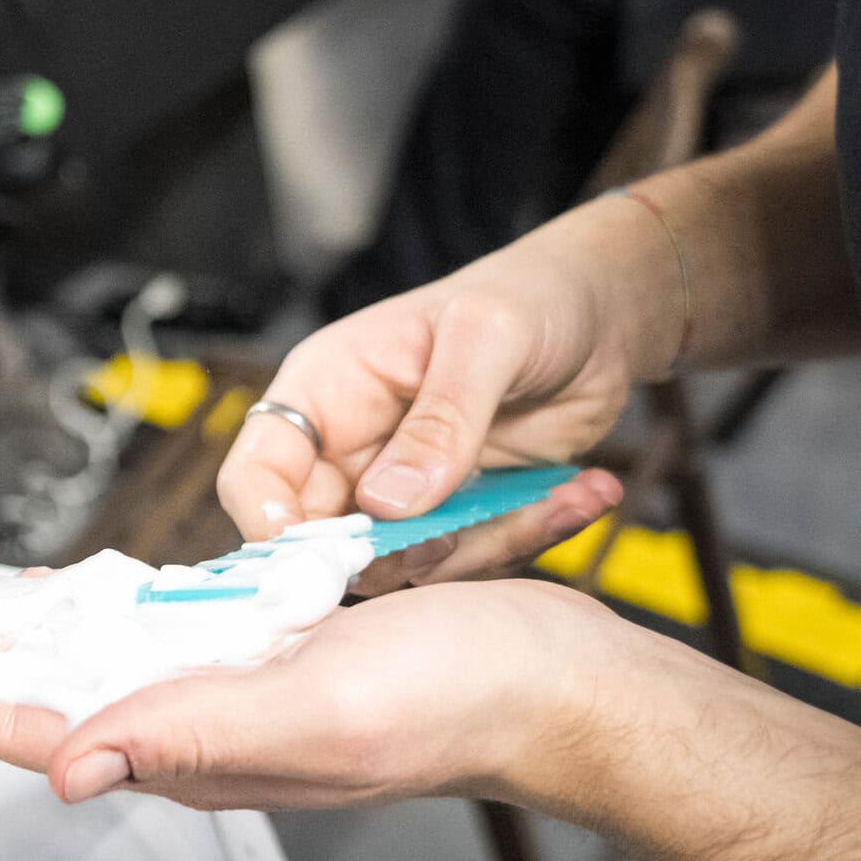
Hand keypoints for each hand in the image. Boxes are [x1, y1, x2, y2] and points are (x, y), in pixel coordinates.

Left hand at [0, 555, 623, 812]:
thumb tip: (71, 770)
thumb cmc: (453, 702)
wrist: (550, 682)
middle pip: (32, 686)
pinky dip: (77, 597)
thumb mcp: (317, 714)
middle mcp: (188, 720)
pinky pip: (137, 622)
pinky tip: (44, 581)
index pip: (30, 725)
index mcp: (191, 746)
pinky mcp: (252, 642)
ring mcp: (217, 681)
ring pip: (74, 651)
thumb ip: (192, 735)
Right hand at [219, 219, 661, 583]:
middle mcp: (351, 449)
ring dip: (480, 547)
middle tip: (462, 535)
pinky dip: (529, 538)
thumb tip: (388, 503)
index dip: (271, 523)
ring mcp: (404, 489)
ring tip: (557, 497)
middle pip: (322, 540)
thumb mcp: (487, 336)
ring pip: (400, 564)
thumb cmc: (530, 296)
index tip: (325, 558)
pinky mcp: (458, 516)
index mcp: (325, 390)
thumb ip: (442, 418)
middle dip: (390, 554)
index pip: (257, 472)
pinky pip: (469, 559)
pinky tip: (584, 493)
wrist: (604, 316)